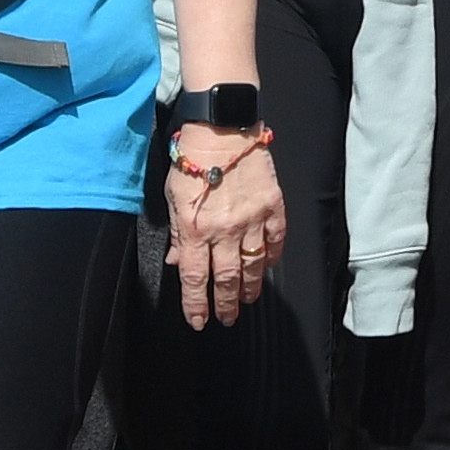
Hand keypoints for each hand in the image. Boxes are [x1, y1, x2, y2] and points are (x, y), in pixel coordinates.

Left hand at [169, 116, 287, 325]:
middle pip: (226, 279)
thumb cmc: (192, 160)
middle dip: (226, 304)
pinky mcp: (273, 206)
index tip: (199, 322)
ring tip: (248, 300)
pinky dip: (271, 256)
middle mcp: (224, 230)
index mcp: (195, 229)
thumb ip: (179, 233)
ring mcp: (252, 219)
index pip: (195, 279)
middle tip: (228, 319)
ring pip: (253, 265)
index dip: (196, 305)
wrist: (223, 128)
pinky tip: (266, 266)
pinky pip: (275, 240)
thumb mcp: (174, 197)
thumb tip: (179, 261)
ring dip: (250, 288)